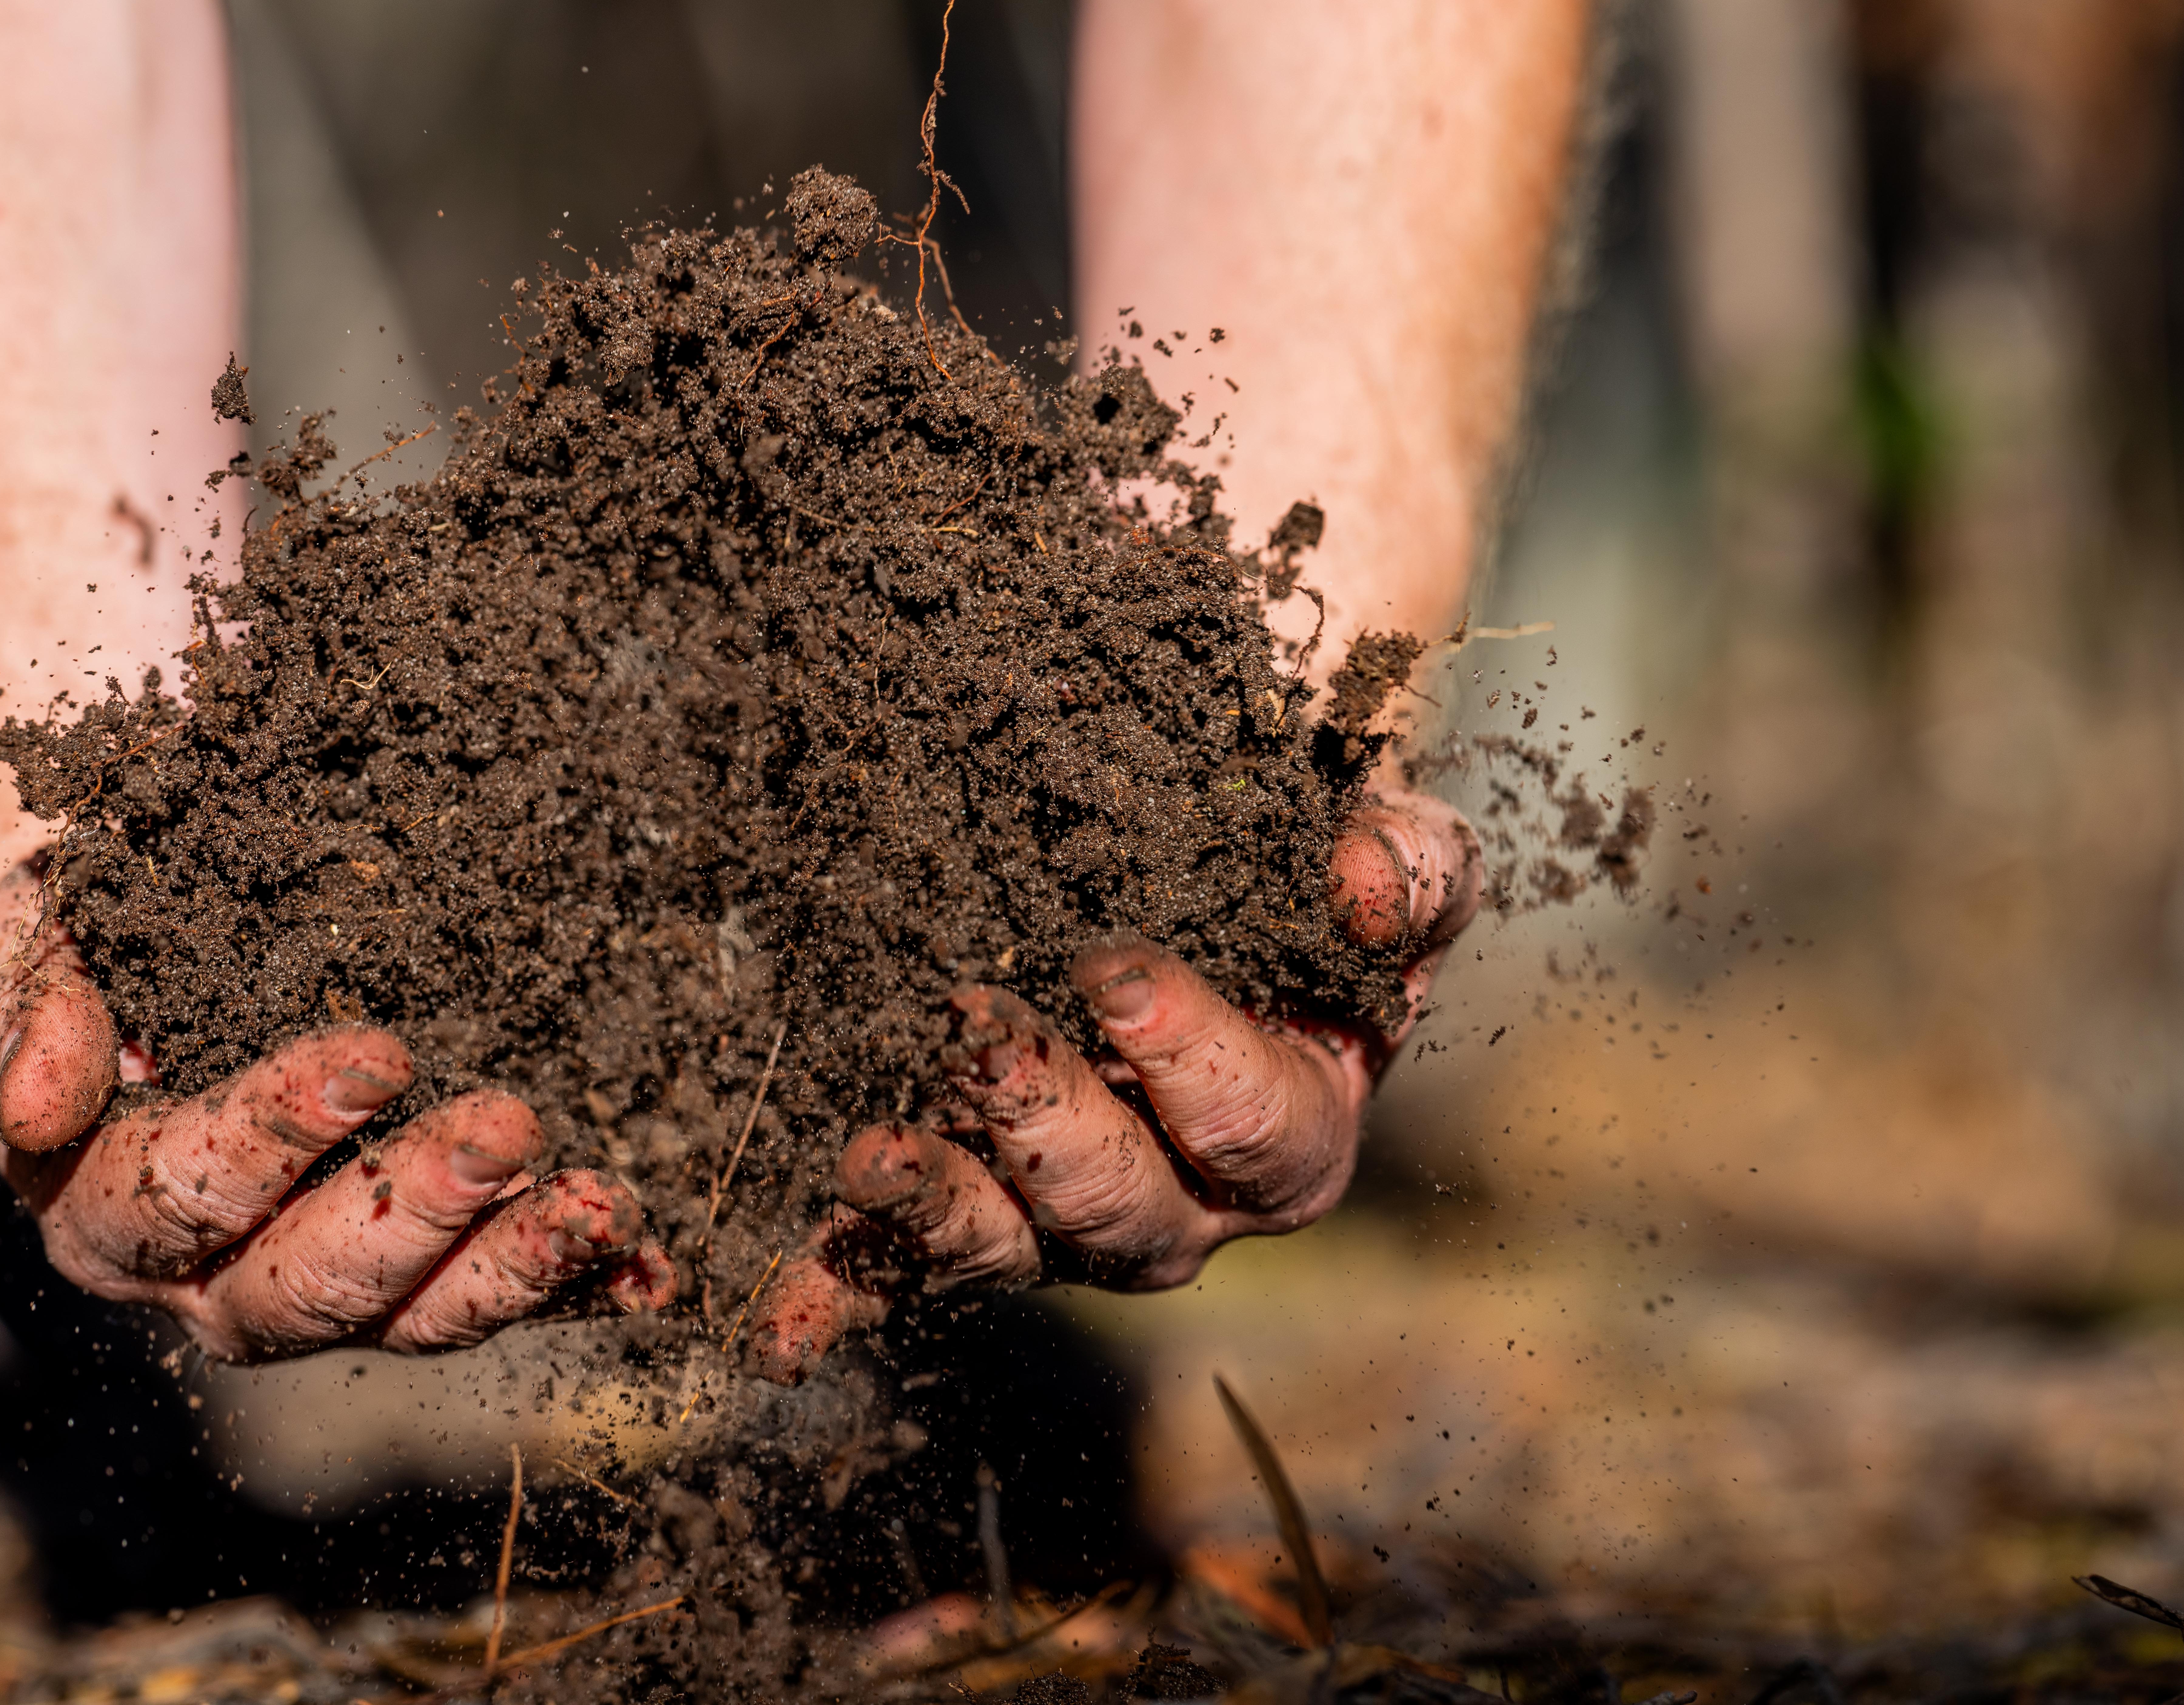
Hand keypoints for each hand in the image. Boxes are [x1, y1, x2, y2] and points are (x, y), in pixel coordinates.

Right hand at [0, 862, 675, 1361]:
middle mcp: (211, 1276)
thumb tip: (33, 1106)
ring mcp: (327, 1288)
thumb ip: (21, 1006)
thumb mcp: (26, 934)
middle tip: (511, 1124)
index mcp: (105, 1204)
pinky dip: (583, 1288)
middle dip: (413, 1213)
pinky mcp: (425, 1274)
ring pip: (416, 1319)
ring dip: (516, 1267)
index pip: (183, 1194)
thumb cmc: (90, 928)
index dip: (275, 1132)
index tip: (377, 1052)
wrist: (166, 935)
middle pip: (305, 1289)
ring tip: (607, 1204)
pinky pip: (503, 1302)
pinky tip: (655, 1265)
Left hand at [751, 787, 1478, 1381]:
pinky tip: (775, 1326)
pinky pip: (902, 1273)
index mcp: (1291, 1140)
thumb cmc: (1309, 880)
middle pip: (1120, 1204)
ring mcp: (1066, 1229)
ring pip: (1009, 1245)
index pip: (1252, 1122)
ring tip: (865, 1154)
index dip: (1188, 1053)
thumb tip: (1356, 884)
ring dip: (935, 1204)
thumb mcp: (1394, 856)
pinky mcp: (971, 1224)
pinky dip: (837, 1295)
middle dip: (1043, 1122)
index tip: (1110, 969)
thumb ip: (1408, 870)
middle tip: (973, 1024)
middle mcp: (1181, 1209)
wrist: (1215, 886)